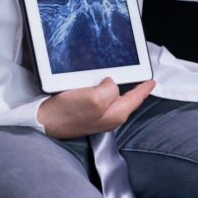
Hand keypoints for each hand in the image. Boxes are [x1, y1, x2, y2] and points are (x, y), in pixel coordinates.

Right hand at [37, 78, 154, 138]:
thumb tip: (111, 83)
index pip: (137, 97)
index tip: (152, 80)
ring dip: (117, 87)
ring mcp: (99, 117)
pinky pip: (101, 99)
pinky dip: (103, 90)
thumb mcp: (95, 98)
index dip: (145, 87)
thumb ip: (110, 90)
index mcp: (117, 113)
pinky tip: (99, 83)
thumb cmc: (68, 113)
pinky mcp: (87, 114)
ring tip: (121, 75)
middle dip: (134, 87)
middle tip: (138, 75)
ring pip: (114, 97)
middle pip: (127, 98)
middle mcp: (110, 117)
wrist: (45, 122)